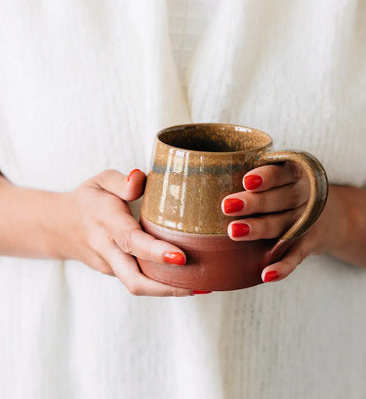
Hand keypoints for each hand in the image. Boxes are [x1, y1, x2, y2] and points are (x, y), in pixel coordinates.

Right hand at [56, 169, 192, 296]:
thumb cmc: (88, 200)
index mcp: (106, 221)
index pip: (131, 240)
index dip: (155, 251)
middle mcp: (107, 248)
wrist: (59, 226)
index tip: (181, 257)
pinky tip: (182, 278)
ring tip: (202, 285)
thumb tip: (141, 179)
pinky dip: (160, 283)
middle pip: (134, 279)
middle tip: (201, 284)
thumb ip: (122, 181)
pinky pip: (137, 280)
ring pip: (137, 285)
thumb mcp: (101, 181)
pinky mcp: (113, 272)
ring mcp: (109, 265)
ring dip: (168, 290)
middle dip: (167, 287)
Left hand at [221, 162, 346, 282]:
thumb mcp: (286, 178)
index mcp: (298, 175)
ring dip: (260, 229)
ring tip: (234, 232)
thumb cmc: (291, 192)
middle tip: (227, 206)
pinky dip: (283, 267)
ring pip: (284, 226)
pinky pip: (297, 257)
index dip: (266, 177)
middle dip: (255, 203)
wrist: (334, 217)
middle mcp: (307, 197)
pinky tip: (265, 274)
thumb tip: (211, 179)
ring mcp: (309, 222)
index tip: (245, 181)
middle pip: (282, 199)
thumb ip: (260, 178)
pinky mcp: (310, 244)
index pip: (284, 173)